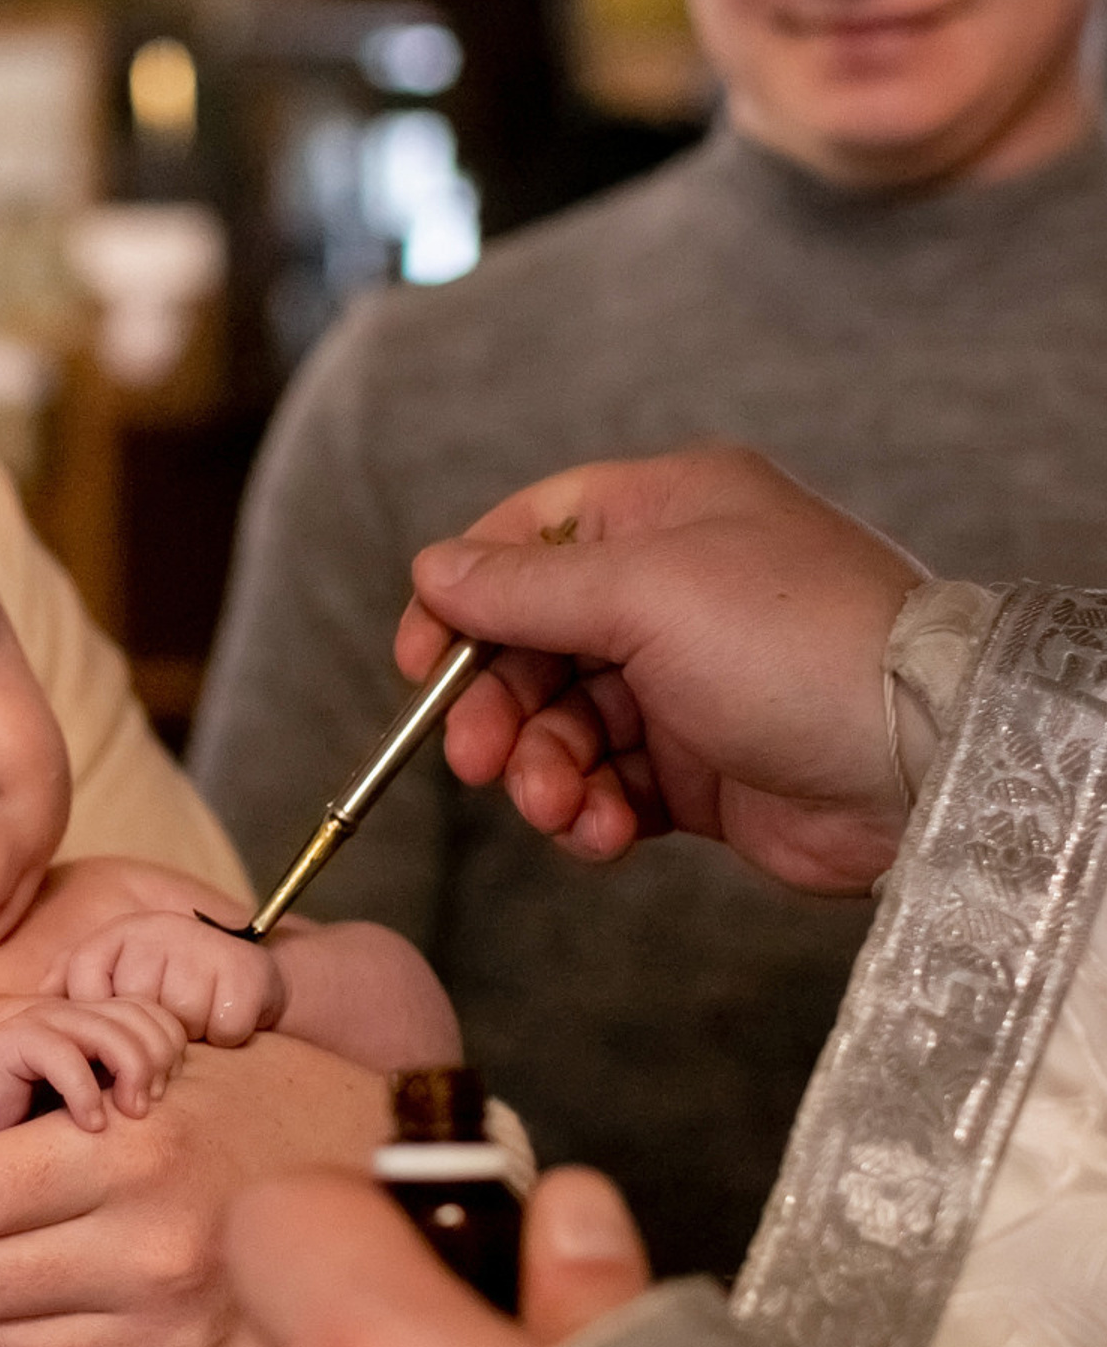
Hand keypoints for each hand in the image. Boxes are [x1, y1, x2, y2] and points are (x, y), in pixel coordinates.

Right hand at [0, 997, 187, 1134]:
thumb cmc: (34, 1119)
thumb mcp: (97, 1105)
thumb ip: (131, 1093)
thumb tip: (193, 1113)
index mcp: (100, 1019)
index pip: (160, 1015)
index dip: (173, 1052)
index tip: (163, 1096)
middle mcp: (77, 1012)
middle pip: (145, 1019)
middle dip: (157, 1064)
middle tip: (146, 1109)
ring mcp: (46, 1020)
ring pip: (112, 1033)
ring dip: (129, 1077)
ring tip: (126, 1118)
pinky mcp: (15, 1040)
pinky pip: (64, 1055)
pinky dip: (85, 1093)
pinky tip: (89, 1126)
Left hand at [61, 912, 283, 1047]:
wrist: (252, 975)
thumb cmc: (174, 985)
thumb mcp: (120, 973)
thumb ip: (73, 983)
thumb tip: (30, 1006)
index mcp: (121, 931)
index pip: (81, 982)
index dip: (94, 1019)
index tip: (111, 1032)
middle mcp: (159, 928)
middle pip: (130, 1010)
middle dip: (146, 1032)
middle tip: (166, 1021)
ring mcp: (204, 946)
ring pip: (176, 1023)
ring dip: (188, 1036)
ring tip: (198, 1019)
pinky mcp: (245, 972)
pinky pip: (221, 1031)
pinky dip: (225, 1038)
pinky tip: (226, 1019)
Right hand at [397, 444, 925, 893]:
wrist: (924, 763)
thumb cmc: (799, 645)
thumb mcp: (645, 593)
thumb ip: (525, 588)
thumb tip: (433, 570)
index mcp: (666, 513)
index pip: (527, 537)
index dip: (463, 596)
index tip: (421, 660)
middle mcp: (673, 590)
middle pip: (531, 643)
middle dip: (498, 708)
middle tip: (478, 760)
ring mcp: (686, 681)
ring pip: (560, 725)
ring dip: (542, 772)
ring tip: (559, 808)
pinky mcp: (700, 767)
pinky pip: (607, 786)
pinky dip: (591, 813)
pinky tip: (604, 832)